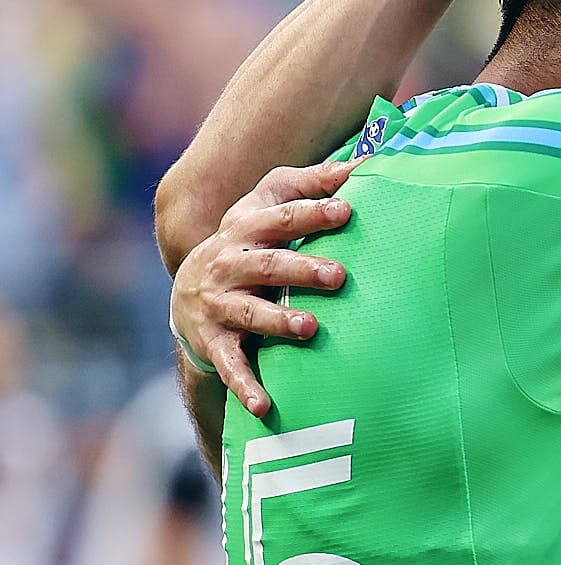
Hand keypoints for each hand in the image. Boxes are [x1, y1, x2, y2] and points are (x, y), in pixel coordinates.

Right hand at [170, 161, 356, 416]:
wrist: (188, 297)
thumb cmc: (249, 245)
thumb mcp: (269, 207)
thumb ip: (312, 184)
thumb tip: (366, 159)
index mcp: (244, 229)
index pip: (280, 217)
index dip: (312, 213)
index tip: (347, 211)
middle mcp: (227, 264)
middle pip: (267, 263)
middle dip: (302, 268)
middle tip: (339, 274)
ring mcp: (218, 305)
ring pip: (250, 312)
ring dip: (278, 320)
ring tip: (310, 327)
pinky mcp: (213, 343)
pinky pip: (230, 366)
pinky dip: (246, 386)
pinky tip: (265, 405)